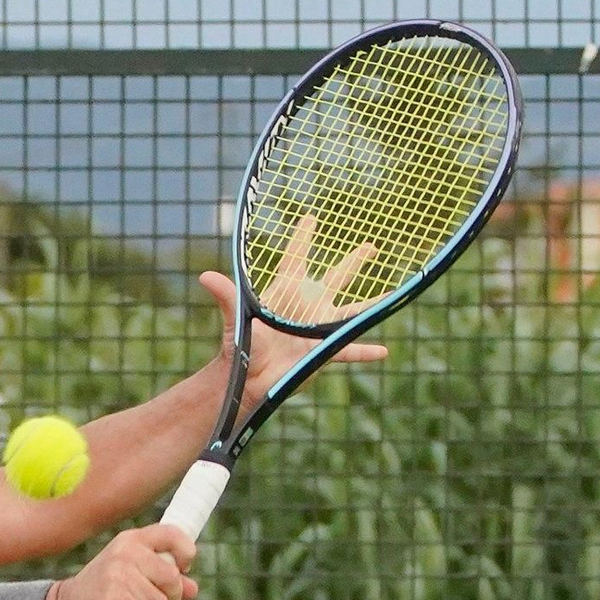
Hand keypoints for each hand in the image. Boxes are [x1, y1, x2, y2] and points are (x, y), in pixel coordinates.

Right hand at [42, 525, 198, 599]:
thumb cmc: (101, 594)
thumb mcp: (131, 577)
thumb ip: (163, 580)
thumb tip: (193, 589)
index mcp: (130, 542)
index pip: (172, 535)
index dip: (186, 554)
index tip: (181, 569)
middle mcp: (124, 555)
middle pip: (172, 579)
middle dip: (170, 599)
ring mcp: (118, 580)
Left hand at [200, 213, 389, 415]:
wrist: (248, 381)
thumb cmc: (241, 349)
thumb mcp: (236, 320)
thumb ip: (226, 297)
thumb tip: (205, 277)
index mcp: (286, 293)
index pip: (296, 258)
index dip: (302, 238)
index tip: (310, 219)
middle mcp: (306, 307)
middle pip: (336, 279)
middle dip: (353, 262)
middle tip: (371, 246)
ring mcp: (318, 330)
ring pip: (351, 312)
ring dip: (372, 304)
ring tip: (393, 295)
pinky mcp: (323, 352)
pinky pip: (348, 350)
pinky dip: (364, 351)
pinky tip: (382, 352)